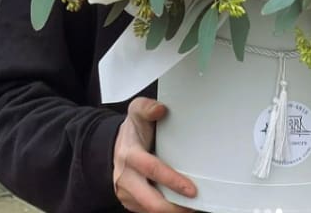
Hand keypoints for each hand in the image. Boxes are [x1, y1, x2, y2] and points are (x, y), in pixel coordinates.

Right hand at [113, 97, 196, 212]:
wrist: (115, 145)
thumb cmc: (133, 130)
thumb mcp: (136, 111)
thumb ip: (147, 107)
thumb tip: (160, 109)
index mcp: (130, 154)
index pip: (152, 170)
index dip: (172, 180)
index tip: (191, 189)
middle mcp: (126, 177)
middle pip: (150, 200)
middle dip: (173, 207)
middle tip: (195, 206)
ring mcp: (127, 192)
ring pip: (149, 209)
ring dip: (171, 211)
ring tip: (192, 208)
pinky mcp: (131, 202)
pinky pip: (147, 211)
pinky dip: (164, 211)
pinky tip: (180, 207)